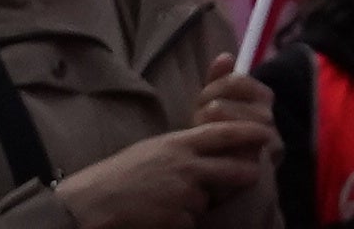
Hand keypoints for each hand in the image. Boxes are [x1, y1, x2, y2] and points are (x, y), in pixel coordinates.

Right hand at [53, 106, 271, 228]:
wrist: (86, 206)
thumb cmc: (116, 177)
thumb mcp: (152, 149)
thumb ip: (182, 147)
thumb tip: (209, 144)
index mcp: (178, 143)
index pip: (225, 133)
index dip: (250, 133)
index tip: (267, 134)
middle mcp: (185, 165)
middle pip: (237, 170)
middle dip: (244, 177)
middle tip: (243, 179)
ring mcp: (182, 193)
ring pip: (209, 201)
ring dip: (196, 207)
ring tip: (165, 203)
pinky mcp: (176, 218)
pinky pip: (190, 223)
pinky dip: (179, 225)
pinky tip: (157, 219)